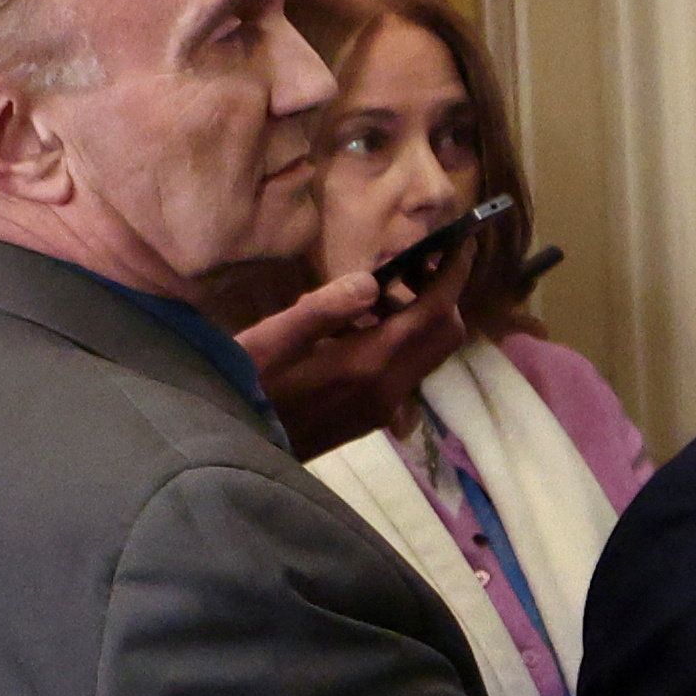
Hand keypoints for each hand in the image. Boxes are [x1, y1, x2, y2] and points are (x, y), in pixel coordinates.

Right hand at [238, 266, 471, 454]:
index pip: (433, 314)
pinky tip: (356, 328)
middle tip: (411, 265)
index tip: (463, 242)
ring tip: (376, 292)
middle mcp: (389, 389)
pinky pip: (404, 371)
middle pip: (443, 335)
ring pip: (426, 354)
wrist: (232, 454)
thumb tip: (373, 281)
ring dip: (418, 319)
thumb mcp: (272, 340)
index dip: (454, 275)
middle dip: (441, 295)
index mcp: (368, 363)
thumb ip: (325, 308)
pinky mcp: (371, 418)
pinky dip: (399, 342)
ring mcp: (384, 408)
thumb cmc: (242, 388)